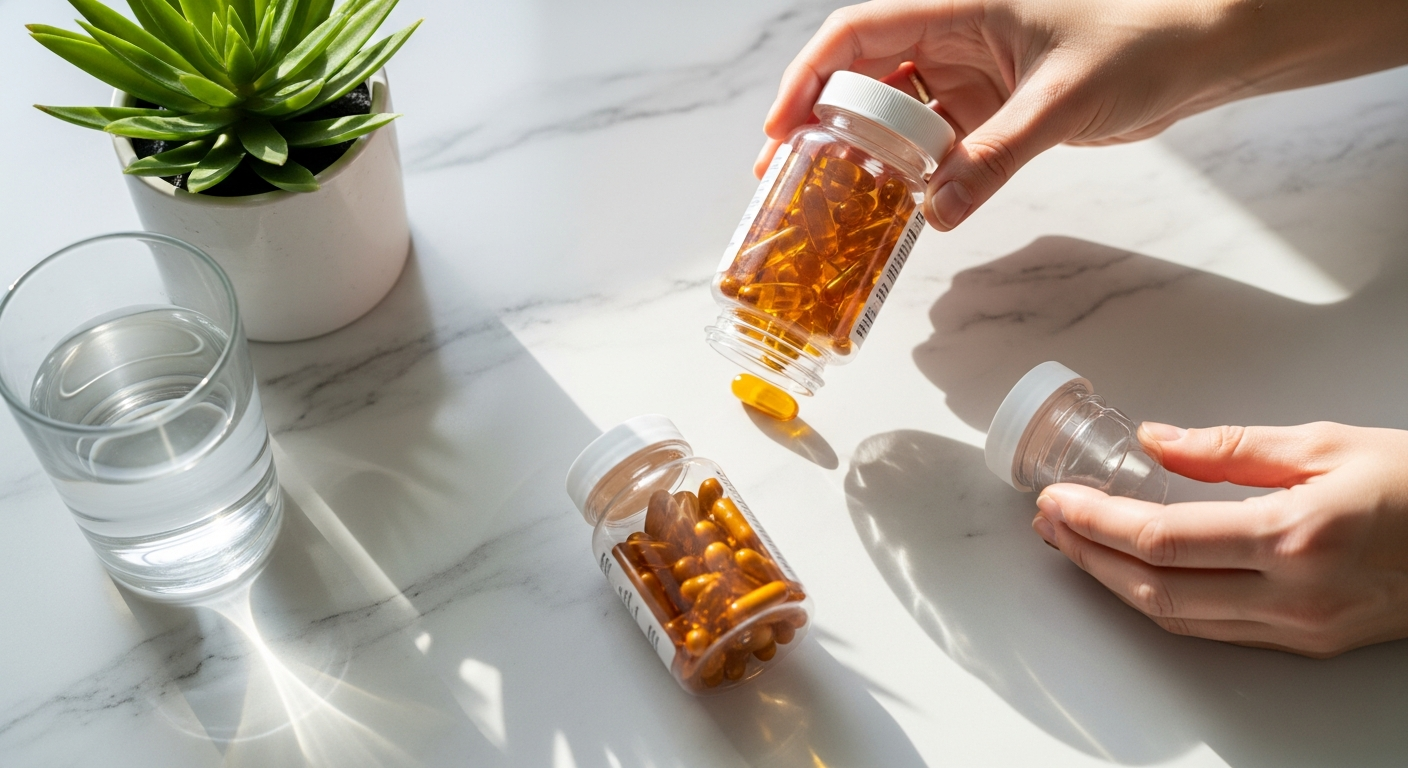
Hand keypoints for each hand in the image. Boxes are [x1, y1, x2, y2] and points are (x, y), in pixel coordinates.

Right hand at [760, 0, 1407, 230]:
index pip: (857, 34)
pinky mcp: (993, 111)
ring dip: (868, 155)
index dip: (807, 77)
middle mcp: (954, 39)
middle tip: (788, 177)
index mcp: (958, 9)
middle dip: (822, 123)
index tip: (781, 129)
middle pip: (863, 76)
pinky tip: (898, 206)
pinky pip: (937, 143)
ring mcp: (972, 76)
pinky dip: (915, 173)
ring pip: (897, 114)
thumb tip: (936, 213)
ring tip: (832, 201)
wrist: (1201, 55)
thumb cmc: (1142, 45)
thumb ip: (994, 159)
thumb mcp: (1060, 102)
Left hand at [1033, 422, 1407, 656]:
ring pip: (1179, 618)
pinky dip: (1161, 602)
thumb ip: (1228, 449)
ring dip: (1115, 583)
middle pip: (1157, 588)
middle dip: (1090, 555)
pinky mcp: (1309, 643)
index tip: (1056, 500)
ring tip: (1075, 544)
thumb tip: (1154, 441)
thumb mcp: (1325, 443)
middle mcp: (1294, 594)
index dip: (1097, 521)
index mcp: (1296, 536)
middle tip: (1050, 523)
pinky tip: (1133, 573)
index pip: (1164, 538)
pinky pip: (1214, 629)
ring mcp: (1302, 628)